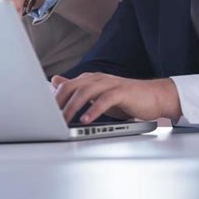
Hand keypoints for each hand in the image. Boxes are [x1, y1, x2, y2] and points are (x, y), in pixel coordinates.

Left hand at [51, 73, 180, 123]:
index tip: (45, 114)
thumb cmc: (124, 98)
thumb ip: (77, 89)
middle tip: (51, 118)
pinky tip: (86, 120)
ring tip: (65, 120)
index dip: (54, 99)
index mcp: (90, 79)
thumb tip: (55, 82)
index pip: (66, 86)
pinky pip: (104, 100)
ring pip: (86, 92)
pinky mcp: (122, 92)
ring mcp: (109, 84)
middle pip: (72, 86)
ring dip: (73, 107)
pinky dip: (94, 110)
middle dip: (60, 102)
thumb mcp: (97, 95)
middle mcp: (98, 78)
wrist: (153, 96)